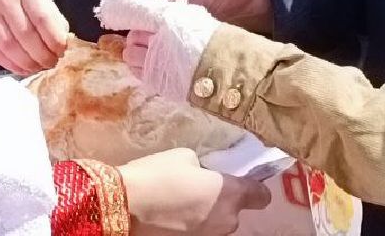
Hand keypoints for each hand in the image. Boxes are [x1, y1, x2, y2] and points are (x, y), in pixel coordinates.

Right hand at [0, 0, 68, 74]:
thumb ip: (52, 17)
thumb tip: (63, 43)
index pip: (42, 18)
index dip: (54, 39)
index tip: (61, 52)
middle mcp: (5, 1)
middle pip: (25, 35)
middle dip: (42, 55)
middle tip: (51, 63)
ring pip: (9, 47)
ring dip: (27, 63)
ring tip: (38, 67)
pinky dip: (12, 65)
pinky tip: (23, 69)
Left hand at [95, 0, 222, 100]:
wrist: (219, 70)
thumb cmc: (208, 42)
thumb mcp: (192, 18)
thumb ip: (173, 13)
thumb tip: (159, 9)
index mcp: (166, 21)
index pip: (140, 15)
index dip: (140, 19)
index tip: (143, 22)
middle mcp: (156, 39)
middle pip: (132, 35)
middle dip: (137, 36)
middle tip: (148, 39)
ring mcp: (152, 60)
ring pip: (128, 53)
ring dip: (134, 52)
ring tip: (147, 53)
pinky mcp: (152, 79)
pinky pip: (134, 70)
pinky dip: (137, 66)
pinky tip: (149, 65)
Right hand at [119, 148, 270, 234]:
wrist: (123, 207)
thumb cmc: (157, 175)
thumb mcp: (184, 157)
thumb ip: (204, 168)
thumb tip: (204, 175)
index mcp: (230, 194)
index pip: (261, 196)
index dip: (254, 188)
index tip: (244, 183)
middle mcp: (227, 221)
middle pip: (235, 212)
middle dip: (222, 202)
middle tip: (199, 188)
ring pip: (216, 225)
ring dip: (206, 215)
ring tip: (182, 203)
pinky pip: (199, 233)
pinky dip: (191, 226)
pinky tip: (171, 216)